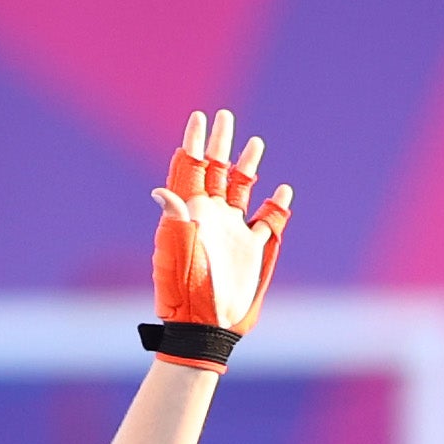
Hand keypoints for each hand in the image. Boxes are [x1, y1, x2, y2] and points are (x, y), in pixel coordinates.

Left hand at [150, 108, 293, 337]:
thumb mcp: (175, 254)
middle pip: (215, 171)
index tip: (200, 118)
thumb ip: (174, 220)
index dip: (194, 142)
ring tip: (255, 144)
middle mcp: (211, 216)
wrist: (206, 326)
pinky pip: (267, 222)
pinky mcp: (253, 250)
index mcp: (190, 213)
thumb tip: (161, 190)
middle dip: (220, 143)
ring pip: (241, 190)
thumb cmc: (185, 292)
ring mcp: (233, 232)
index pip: (190, 168)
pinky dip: (276, 206)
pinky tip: (282, 192)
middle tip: (224, 117)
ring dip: (247, 167)